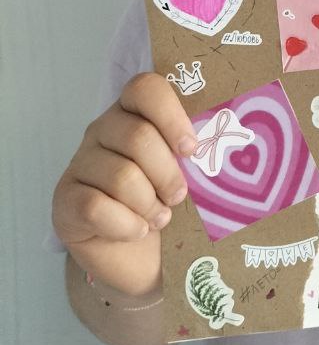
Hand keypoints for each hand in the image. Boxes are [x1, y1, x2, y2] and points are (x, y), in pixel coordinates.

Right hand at [51, 72, 197, 296]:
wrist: (139, 256)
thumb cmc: (168, 204)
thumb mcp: (187, 172)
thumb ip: (197, 152)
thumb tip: (228, 145)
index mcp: (135, 112)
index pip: (145, 88)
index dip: (171, 116)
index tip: (192, 149)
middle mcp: (103, 130)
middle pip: (138, 137)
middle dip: (167, 174)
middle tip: (179, 197)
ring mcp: (80, 163)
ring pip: (121, 175)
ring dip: (150, 204)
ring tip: (159, 218)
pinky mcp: (65, 199)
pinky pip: (96, 207)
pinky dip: (126, 225)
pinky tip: (137, 230)